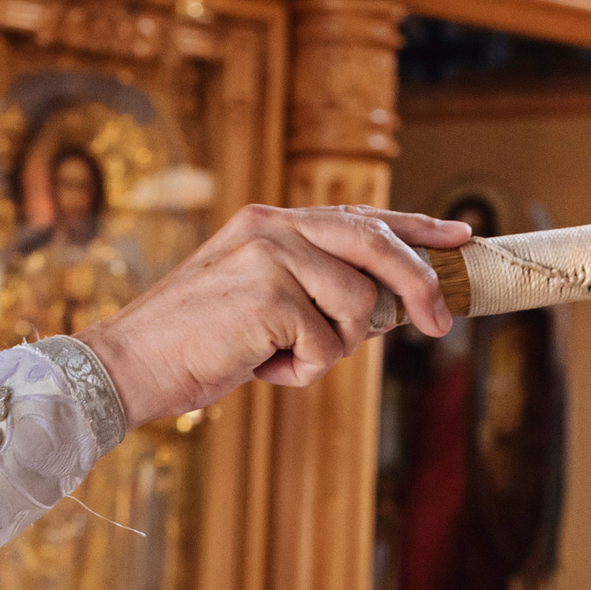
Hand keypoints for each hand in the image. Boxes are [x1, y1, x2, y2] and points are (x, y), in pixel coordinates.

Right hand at [77, 205, 472, 428]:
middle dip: (419, 286)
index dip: (416, 228)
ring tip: (275, 356)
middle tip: (440, 324)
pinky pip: (326, 348)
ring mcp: (271, 258)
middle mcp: (274, 226)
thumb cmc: (195, 344)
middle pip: (376, 246)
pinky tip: (256, 366)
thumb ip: (315, 288)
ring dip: (329, 350)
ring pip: (357, 309)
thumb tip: (389, 306)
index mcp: (272, 221)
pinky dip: (299, 373)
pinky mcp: (270, 297)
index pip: (361, 216)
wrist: (130, 365)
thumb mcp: (261, 301)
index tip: (460, 237)